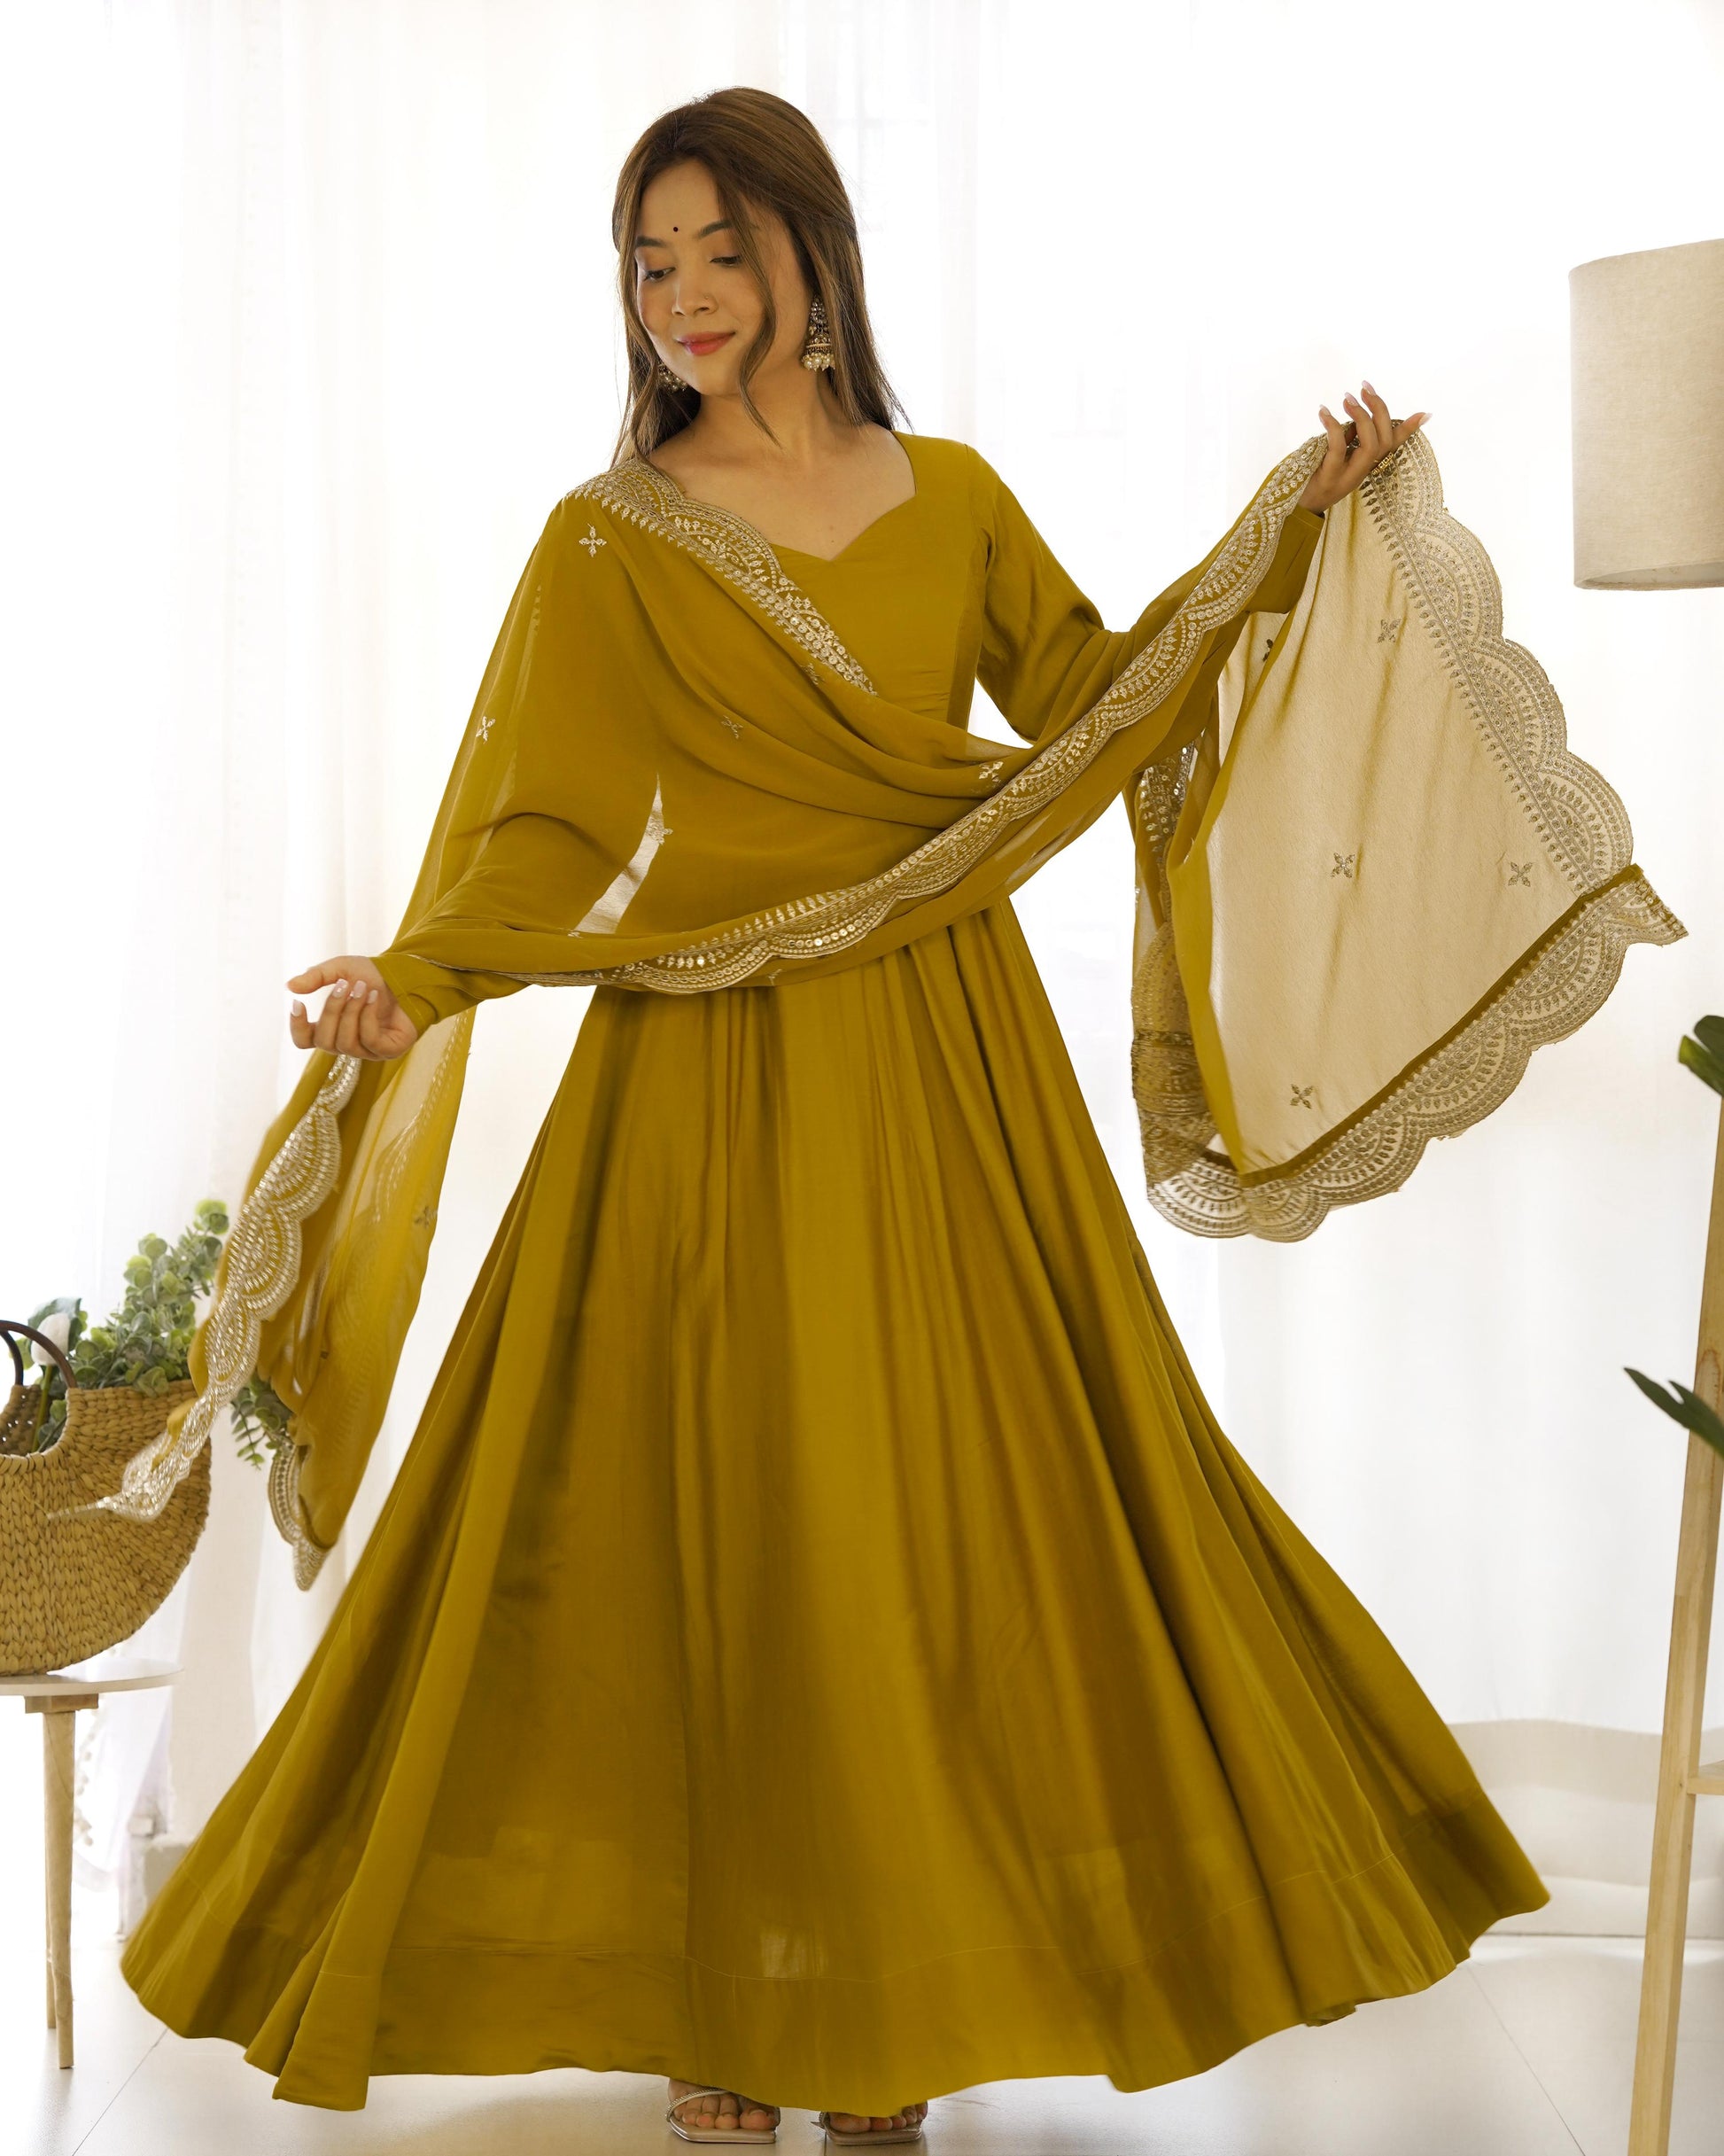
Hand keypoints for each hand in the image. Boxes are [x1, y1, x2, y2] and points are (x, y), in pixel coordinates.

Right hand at [286, 956, 418, 1060]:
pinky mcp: (388, 1051)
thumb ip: (316, 977)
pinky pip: (369, 1041)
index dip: (297, 1027)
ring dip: (352, 1011)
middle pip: (324, 1040)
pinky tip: (374, 997)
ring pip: (345, 1043)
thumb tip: (290, 986)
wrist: (406, 975)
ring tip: (362, 988)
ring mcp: (367, 1051)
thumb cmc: (372, 976)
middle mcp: (346, 1043)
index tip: (298, 1003)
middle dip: (332, 1010)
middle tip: (344, 986)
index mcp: (330, 1027)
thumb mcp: (341, 969)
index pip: (304, 1041)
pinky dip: (368, 1017)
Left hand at [1298, 380, 1429, 512]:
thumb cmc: (1316, 479)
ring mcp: (1347, 476)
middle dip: (1379, 410)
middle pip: (1384, 440)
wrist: (1297, 510)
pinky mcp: (1329, 477)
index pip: (1392, 446)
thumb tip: (1359, 416)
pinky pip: (1338, 448)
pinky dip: (1333, 427)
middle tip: (1364, 389)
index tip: (1424, 413)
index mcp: (1366, 465)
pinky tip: (1324, 411)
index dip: (1409, 430)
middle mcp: (1361, 472)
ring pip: (1369, 445)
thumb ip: (1350, 439)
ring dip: (1361, 417)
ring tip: (1347, 398)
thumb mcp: (1338, 458)